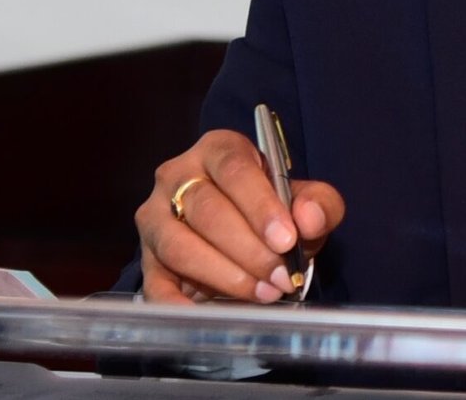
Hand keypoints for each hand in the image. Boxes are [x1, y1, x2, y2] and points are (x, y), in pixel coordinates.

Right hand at [134, 128, 344, 304]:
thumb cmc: (274, 211)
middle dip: (248, 249)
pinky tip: (208, 317)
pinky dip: (178, 305)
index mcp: (219, 149)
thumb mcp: (305, 202)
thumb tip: (308, 218)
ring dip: (223, 275)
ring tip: (262, 292)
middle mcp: (177, 176)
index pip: (234, 169)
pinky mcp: (146, 259)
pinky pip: (155, 284)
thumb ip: (319, 204)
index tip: (286, 239)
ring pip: (179, 246)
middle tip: (280, 276)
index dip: (260, 205)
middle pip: (206, 210)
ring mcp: (155, 217)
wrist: (244, 235)